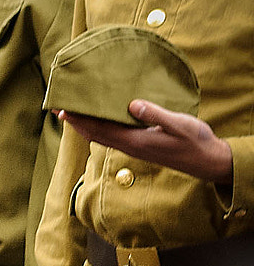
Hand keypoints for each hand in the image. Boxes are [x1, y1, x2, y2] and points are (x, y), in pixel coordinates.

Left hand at [59, 103, 232, 182]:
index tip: (63, 110)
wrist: (207, 161)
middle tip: (58, 107)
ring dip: (85, 125)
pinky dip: (99, 128)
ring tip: (72, 113)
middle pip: (95, 134)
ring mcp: (134, 148)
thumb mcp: (179, 124)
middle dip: (76, 122)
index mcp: (135, 141)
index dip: (80, 120)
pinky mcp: (140, 146)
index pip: (99, 130)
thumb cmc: (195, 141)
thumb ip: (155, 114)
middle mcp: (130, 146)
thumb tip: (132, 104)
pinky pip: (112, 137)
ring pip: (102, 136)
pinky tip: (98, 119)